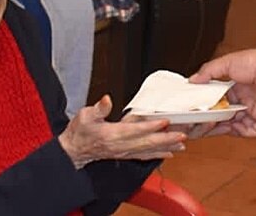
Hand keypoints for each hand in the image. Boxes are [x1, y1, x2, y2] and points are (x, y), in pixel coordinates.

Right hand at [58, 95, 186, 167]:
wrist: (73, 151)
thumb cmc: (79, 132)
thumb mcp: (84, 116)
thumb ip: (98, 108)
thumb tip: (106, 99)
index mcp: (112, 134)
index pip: (135, 130)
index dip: (151, 126)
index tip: (165, 121)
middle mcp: (121, 145)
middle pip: (147, 142)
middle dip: (166, 139)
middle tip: (181, 134)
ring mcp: (124, 152)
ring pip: (148, 151)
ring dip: (166, 148)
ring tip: (181, 145)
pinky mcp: (125, 154)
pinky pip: (144, 156)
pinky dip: (158, 155)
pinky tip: (169, 153)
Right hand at [189, 48, 255, 137]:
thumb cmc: (254, 61)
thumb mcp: (225, 64)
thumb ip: (208, 72)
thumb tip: (192, 81)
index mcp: (235, 90)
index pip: (218, 106)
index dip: (208, 111)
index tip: (197, 112)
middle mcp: (243, 102)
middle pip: (224, 119)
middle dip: (212, 123)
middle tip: (201, 122)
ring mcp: (253, 111)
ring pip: (235, 128)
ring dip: (222, 128)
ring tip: (211, 125)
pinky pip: (250, 132)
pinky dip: (239, 132)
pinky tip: (230, 127)